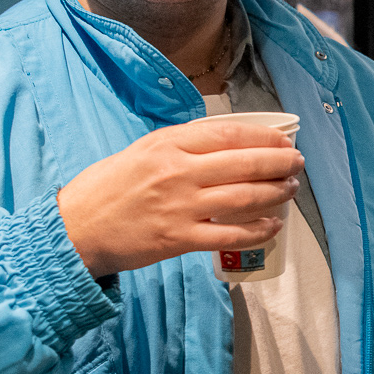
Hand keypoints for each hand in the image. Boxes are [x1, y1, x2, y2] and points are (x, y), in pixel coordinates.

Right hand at [55, 119, 303, 276]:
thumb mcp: (141, 150)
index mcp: (168, 145)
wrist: (77, 228)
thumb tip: (224, 143)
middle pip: (243, 163)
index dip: (263, 136)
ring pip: (242, 198)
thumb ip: (180, 145)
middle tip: (296, 163)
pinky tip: (272, 226)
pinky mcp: (178, 238)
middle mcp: (177, 172)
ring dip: (273, 193)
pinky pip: (229, 235)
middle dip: (278, 162)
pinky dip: (256, 231)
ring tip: (290, 189)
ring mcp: (180, 207)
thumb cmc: (107, 187)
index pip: (228, 134)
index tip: (282, 139)